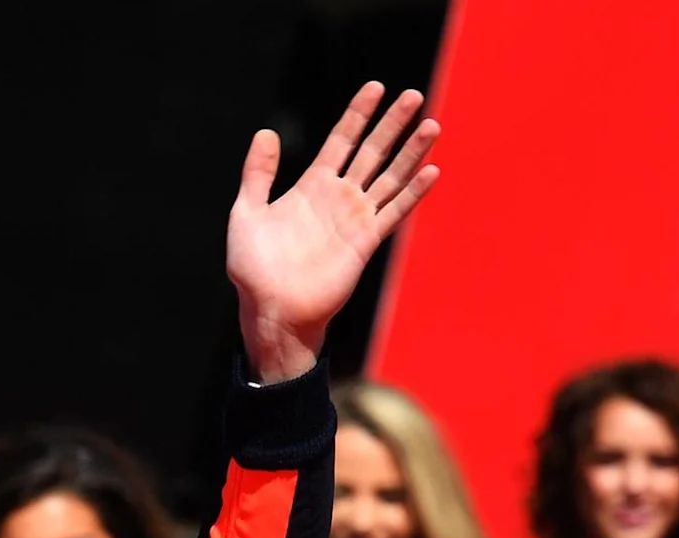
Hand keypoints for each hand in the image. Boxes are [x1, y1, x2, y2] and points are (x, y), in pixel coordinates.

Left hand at [228, 82, 441, 382]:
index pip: (341, 140)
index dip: (358, 114)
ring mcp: (354, 218)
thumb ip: (258, 173)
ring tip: (431, 125)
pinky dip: (413, 192)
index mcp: (311, 186)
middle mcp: (338, 197)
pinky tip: (431, 170)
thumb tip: (266, 132)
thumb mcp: (247, 212)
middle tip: (414, 95)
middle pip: (372, 151)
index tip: (376, 86)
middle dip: (392, 123)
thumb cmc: (253, 268)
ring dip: (411, 151)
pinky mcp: (366, 242)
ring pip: (390, 177)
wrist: (270, 310)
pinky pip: (394, 212)